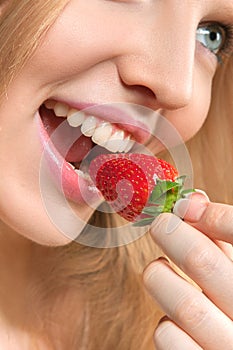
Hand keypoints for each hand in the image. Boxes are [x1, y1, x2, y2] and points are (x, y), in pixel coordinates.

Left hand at [143, 193, 232, 348]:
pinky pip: (169, 336)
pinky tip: (173, 318)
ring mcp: (229, 346)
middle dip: (171, 234)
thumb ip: (221, 240)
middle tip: (159, 225)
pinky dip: (164, 321)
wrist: (231, 349)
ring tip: (158, 270)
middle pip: (201, 261)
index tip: (187, 206)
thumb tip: (193, 201)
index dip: (214, 216)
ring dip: (159, 276)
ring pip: (181, 302)